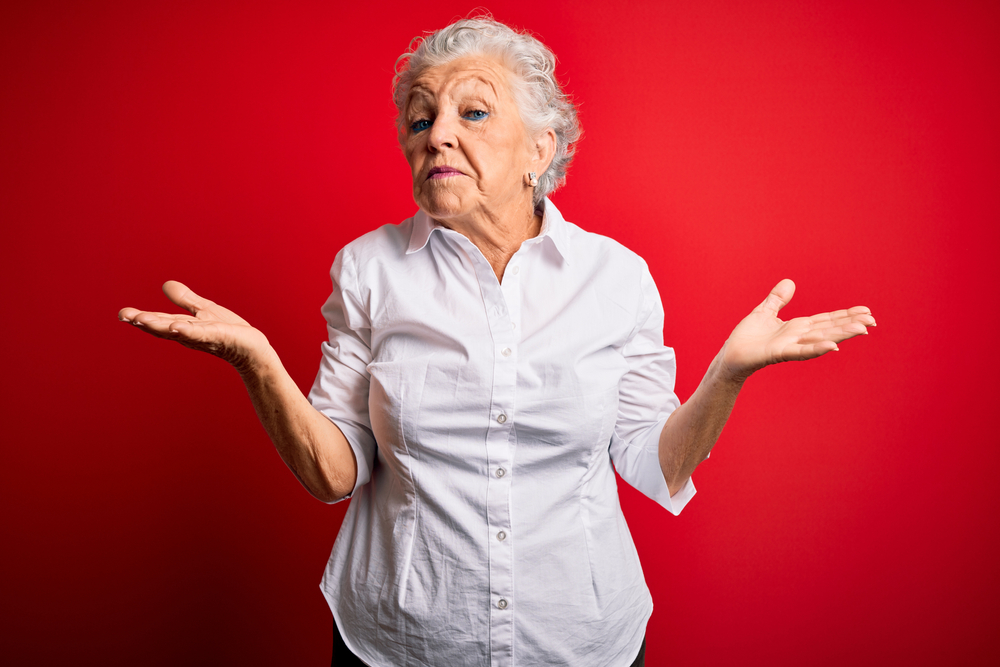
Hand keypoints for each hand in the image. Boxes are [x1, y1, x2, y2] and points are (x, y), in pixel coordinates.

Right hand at [118, 281, 269, 371]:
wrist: (252, 349)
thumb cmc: (229, 332)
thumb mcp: (204, 311)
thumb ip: (185, 300)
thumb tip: (165, 284)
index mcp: (184, 327)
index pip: (159, 321)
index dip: (141, 318)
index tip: (122, 314)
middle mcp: (189, 334)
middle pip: (163, 327)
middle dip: (143, 322)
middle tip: (124, 316)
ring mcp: (203, 337)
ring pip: (178, 331)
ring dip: (160, 326)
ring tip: (142, 320)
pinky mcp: (218, 337)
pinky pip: (201, 334)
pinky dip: (188, 331)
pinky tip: (176, 327)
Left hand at [720, 279, 875, 381]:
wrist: (730, 355)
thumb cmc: (747, 338)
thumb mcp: (764, 312)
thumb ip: (777, 299)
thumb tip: (789, 282)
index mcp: (797, 327)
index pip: (826, 320)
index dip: (845, 315)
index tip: (866, 311)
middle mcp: (797, 337)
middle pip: (829, 329)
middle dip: (850, 324)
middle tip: (873, 321)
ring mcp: (790, 346)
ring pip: (820, 339)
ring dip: (841, 335)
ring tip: (862, 330)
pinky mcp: (777, 353)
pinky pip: (800, 351)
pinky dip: (816, 348)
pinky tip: (833, 346)